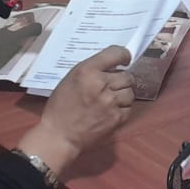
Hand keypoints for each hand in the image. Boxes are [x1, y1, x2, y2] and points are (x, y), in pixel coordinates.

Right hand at [16, 45, 134, 176]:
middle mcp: (101, 84)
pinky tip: (110, 111)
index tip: (124, 59)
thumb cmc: (61, 107)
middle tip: (111, 86)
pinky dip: (122, 108)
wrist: (59, 135)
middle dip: (121, 80)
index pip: (116, 53)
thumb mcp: (71, 79)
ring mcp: (110, 101)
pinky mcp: (117, 117)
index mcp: (87, 71)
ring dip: (122, 94)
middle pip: (127, 75)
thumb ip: (92, 70)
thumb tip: (112, 66)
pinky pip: (129, 107)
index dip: (123, 55)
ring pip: (130, 91)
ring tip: (110, 100)